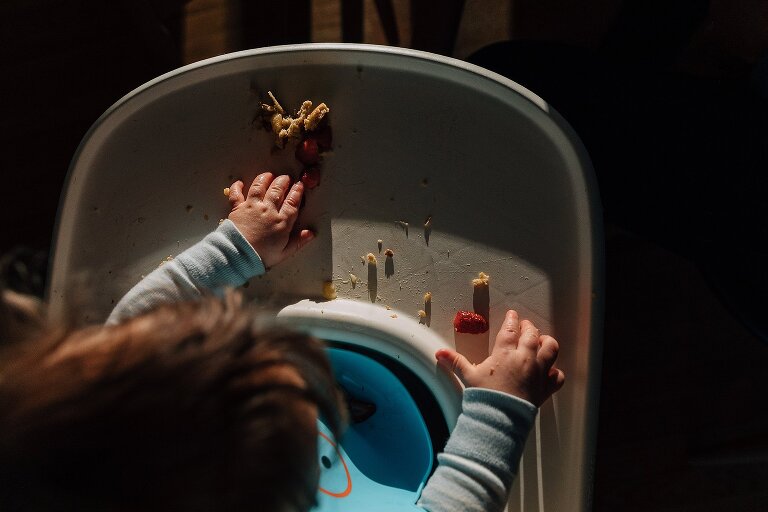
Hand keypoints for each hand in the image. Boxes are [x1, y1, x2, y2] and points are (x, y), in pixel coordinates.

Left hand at [227, 172, 314, 267]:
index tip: (300, 184)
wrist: (239, 255)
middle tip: (286, 177)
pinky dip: (237, 187)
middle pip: (277, 190)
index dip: (297, 191)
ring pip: (259, 187)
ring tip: (269, 175)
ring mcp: (252, 207)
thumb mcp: (284, 253)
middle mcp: (268, 210)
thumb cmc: (262, 256)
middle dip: (283, 181)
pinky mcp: (237, 208)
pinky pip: (236, 193)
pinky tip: (240, 182)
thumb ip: (298, 242)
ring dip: (265, 178)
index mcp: (281, 221)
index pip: (292, 202)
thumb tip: (311, 233)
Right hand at [436, 310, 564, 406]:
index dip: (512, 319)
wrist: (499, 419)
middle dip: (529, 327)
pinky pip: (557, 376)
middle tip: (525, 326)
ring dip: (546, 343)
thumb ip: (455, 362)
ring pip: (551, 349)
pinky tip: (548, 371)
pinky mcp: (545, 388)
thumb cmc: (484, 396)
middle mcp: (524, 358)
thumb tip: (438, 353)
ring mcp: (538, 372)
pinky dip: (554, 372)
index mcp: (505, 353)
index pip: (511, 329)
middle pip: (532, 334)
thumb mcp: (468, 377)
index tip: (513, 315)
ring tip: (541, 342)